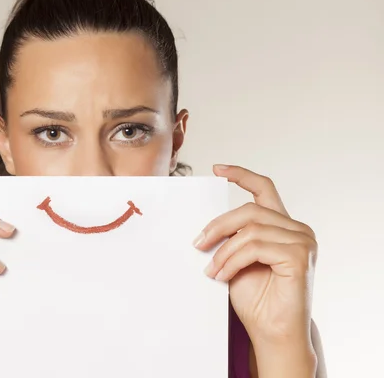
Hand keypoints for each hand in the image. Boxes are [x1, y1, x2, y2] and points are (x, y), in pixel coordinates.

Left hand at [195, 165, 317, 349]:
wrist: (271, 332)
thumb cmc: (255, 299)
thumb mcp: (235, 259)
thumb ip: (230, 238)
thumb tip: (203, 225)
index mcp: (283, 226)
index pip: (264, 188)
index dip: (241, 175)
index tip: (217, 169)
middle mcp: (297, 229)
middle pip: (249, 210)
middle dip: (217, 226)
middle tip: (198, 244)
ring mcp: (303, 241)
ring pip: (250, 229)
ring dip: (223, 251)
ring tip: (213, 271)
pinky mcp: (299, 256)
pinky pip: (255, 246)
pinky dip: (233, 260)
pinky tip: (223, 275)